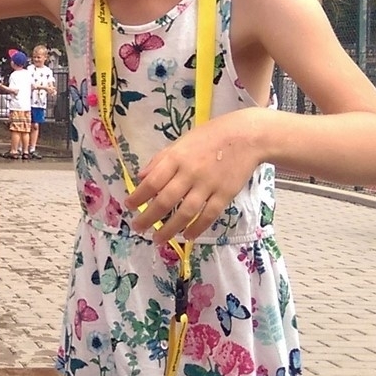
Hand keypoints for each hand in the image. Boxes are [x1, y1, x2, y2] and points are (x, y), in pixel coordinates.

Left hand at [126, 110, 262, 242]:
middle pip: (165, 200)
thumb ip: (161, 160)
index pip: (152, 181)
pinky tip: (187, 236)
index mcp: (176, 158)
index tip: (129, 206)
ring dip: (169, 229)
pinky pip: (208, 215)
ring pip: (185, 212)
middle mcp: (190, 173)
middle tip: (138, 228)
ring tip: (158, 239)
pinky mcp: (225, 194)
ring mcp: (208, 185)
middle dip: (149, 218)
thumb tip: (141, 177)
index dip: (139, 196)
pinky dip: (197, 228)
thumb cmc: (210, 137)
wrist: (246, 136)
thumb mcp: (181, 142)